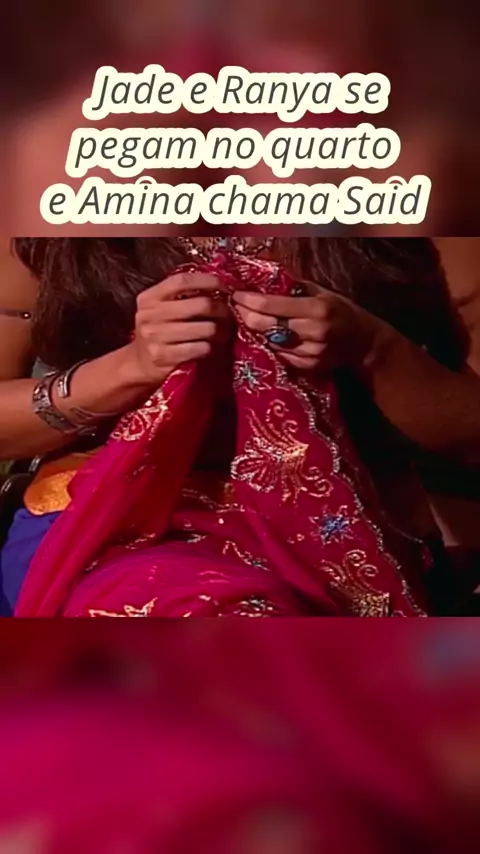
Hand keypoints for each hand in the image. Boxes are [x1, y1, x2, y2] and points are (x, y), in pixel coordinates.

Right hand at [128, 272, 230, 382]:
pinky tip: (213, 347)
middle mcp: (151, 315)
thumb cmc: (157, 332)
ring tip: (224, 333)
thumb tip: (217, 285)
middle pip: (201, 305)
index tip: (225, 286)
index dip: (208, 281)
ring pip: (206, 329)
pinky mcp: (165, 357)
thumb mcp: (159, 309)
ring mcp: (157, 337)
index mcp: (149, 298)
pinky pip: (202, 348)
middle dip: (222, 309)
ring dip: (222, 331)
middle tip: (230, 314)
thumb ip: (180, 295)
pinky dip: (212, 347)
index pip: (182, 281)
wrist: (139, 364)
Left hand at [233, 283, 377, 371]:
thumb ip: (293, 287)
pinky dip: (269, 344)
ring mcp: (309, 353)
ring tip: (247, 318)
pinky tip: (266, 335)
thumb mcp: (321, 292)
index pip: (271, 305)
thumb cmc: (341, 310)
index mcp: (316, 309)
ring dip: (254, 331)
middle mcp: (312, 332)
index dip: (248, 299)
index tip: (235, 293)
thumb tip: (262, 276)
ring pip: (268, 342)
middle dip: (245, 316)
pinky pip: (279, 354)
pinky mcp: (307, 366)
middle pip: (264, 326)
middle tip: (235, 306)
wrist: (364, 343)